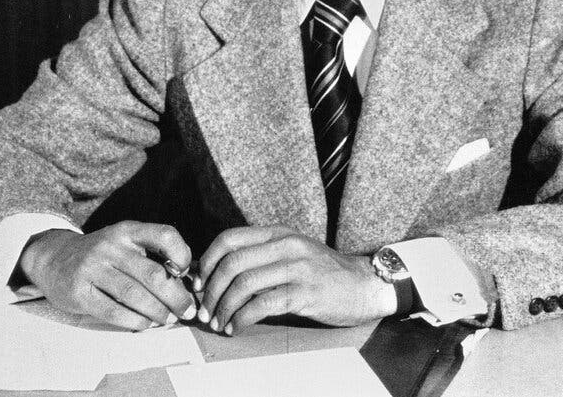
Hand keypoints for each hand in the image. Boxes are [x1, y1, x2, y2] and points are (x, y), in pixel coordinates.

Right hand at [18, 221, 196, 329]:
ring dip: (157, 311)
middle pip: (152, 274)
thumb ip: (153, 254)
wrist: (55, 258)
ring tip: (168, 319)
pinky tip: (144, 324)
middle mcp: (111, 245)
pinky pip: (112, 310)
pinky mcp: (79, 292)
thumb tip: (189, 278)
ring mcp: (93, 267)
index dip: (182, 253)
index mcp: (128, 230)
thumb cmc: (104, 254)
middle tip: (188, 310)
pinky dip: (133, 321)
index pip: (164, 234)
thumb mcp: (126, 243)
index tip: (185, 272)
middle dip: (176, 296)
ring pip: (134, 294)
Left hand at [195, 226, 396, 334]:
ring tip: (219, 323)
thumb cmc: (322, 272)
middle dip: (211, 290)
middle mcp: (285, 245)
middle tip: (205, 311)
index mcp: (277, 233)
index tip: (199, 283)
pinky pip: (263, 305)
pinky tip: (238, 327)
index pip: (229, 238)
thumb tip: (217, 273)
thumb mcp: (291, 252)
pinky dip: (243, 318)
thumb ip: (261, 256)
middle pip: (233, 262)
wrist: (363, 284)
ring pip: (245, 284)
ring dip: (224, 308)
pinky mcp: (305, 293)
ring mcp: (296, 267)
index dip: (207, 261)